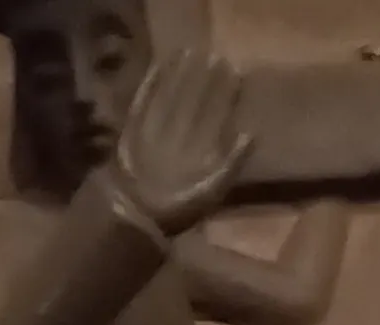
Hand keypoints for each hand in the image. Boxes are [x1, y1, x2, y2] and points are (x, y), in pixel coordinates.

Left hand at [110, 49, 252, 232]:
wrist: (133, 215)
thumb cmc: (177, 208)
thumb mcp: (212, 192)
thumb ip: (231, 163)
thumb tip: (250, 133)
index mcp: (198, 147)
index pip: (214, 110)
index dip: (224, 89)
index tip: (233, 68)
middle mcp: (176, 132)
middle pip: (191, 98)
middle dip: (203, 75)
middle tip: (213, 55)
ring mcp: (150, 129)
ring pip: (167, 95)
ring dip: (178, 73)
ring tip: (188, 53)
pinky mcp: (130, 131)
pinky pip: (141, 103)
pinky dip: (149, 84)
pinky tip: (156, 68)